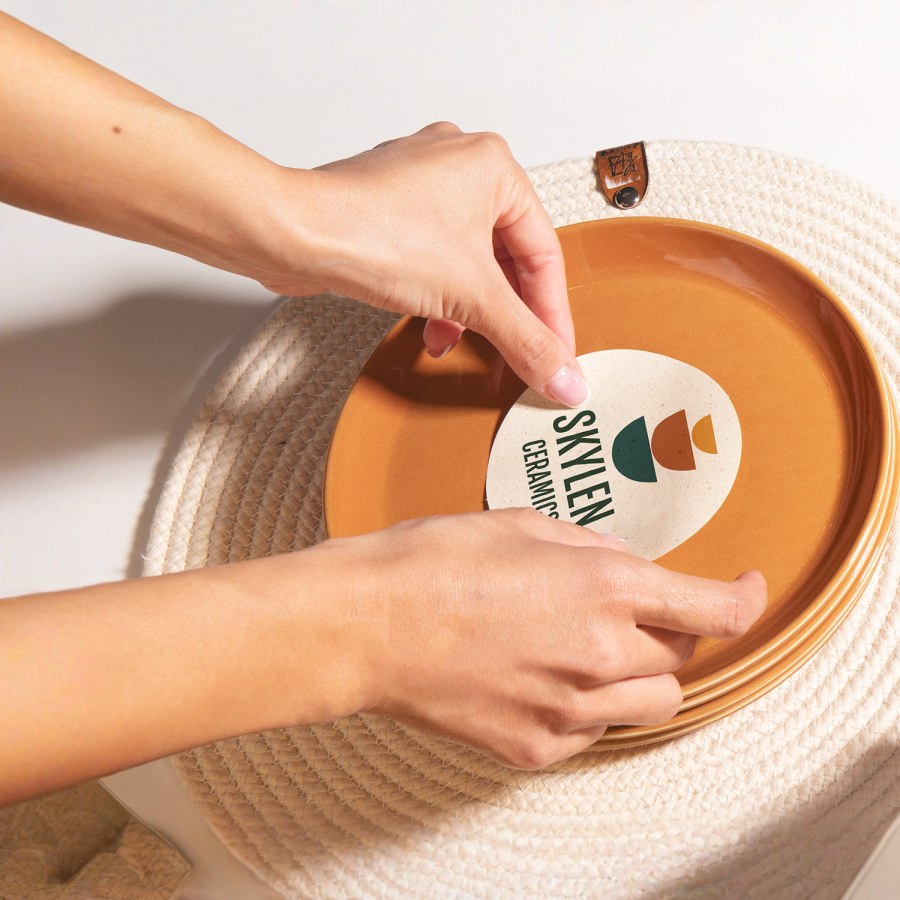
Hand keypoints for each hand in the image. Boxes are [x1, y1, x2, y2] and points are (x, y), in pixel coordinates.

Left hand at [263, 122, 588, 406]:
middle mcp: (459, 166)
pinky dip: (438, 296)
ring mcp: (420, 185)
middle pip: (506, 258)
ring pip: (468, 261)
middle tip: (519, 354)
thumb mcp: (470, 298)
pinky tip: (431, 327)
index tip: (557, 355)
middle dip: (507, 313)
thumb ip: (525, 340)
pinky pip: (433, 259)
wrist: (293, 233)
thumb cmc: (370, 231)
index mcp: (494, 167)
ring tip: (462, 342)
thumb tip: (564, 377)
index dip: (552, 314)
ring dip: (470, 310)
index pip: (544, 254)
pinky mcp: (389, 209)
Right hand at [313, 508, 766, 768]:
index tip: (746, 589)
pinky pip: (593, 730)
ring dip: (640, 673)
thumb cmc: (432, 563)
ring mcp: (570, 709)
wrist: (368, 626)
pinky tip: (545, 674)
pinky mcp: (537, 746)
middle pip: (681, 656)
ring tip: (592, 648)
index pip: (711, 609)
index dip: (743, 598)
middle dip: (670, 629)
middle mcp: (600, 655)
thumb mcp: (521, 525)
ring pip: (652, 704)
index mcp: (603, 587)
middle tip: (632, 609)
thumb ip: (588, 547)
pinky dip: (588, 704)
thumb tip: (619, 562)